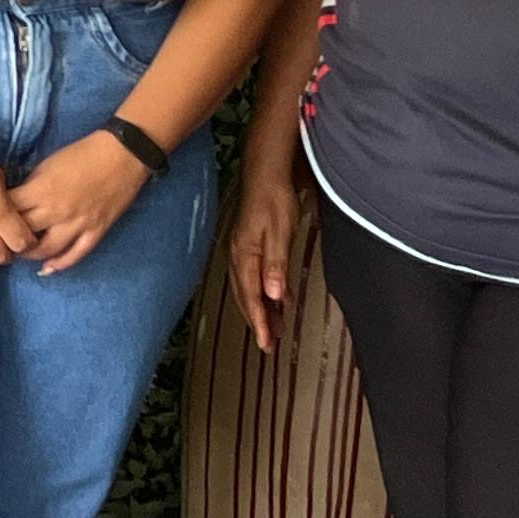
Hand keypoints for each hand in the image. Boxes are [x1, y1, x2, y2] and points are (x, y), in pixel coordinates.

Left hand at [12, 135, 151, 276]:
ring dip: (30, 254)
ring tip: (18, 254)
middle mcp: (57, 211)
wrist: (122, 155)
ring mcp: (78, 224)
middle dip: (7, 239)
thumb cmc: (81, 154)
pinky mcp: (96, 232)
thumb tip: (14, 202)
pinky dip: (60, 264)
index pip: (8, 211)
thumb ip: (30, 187)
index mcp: (41, 190)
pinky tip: (47, 269)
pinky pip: (76, 255)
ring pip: (47, 250)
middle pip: (23, 233)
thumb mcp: (46, 165)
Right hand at [226, 152, 305, 353]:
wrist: (265, 173)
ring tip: (274, 327)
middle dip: (257, 321)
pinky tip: (276, 298)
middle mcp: (238, 255)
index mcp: (245, 255)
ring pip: (248, 288)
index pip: (252, 296)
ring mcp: (240, 250)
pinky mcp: (246, 244)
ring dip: (259, 309)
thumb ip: (276, 265)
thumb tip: (273, 295)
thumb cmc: (274, 200)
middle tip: (270, 344)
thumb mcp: (280, 233)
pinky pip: (252, 276)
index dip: (259, 322)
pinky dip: (262, 292)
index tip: (267, 344)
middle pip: (246, 296)